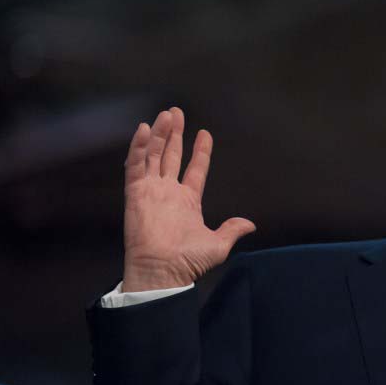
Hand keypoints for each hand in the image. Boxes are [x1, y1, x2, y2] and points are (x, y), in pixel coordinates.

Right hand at [121, 107, 255, 291]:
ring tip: (166, 114)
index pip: (195, 169)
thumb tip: (250, 224)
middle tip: (176, 111)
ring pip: (153, 155)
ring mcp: (151, 191)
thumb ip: (231, 230)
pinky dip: (138, 147)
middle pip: (170, 155)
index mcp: (188, 201)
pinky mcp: (135, 194)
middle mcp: (168, 192)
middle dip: (174, 134)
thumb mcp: (217, 245)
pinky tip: (143, 129)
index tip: (205, 133)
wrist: (163, 272)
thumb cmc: (188, 263)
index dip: (200, 151)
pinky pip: (135, 166)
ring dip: (158, 134)